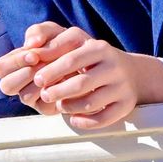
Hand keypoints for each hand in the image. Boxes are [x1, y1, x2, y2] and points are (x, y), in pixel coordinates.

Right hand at [0, 21, 68, 109]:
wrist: (86, 60)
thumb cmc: (63, 43)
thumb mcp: (51, 32)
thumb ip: (38, 31)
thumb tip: (30, 44)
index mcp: (13, 65)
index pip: (0, 68)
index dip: (15, 62)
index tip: (33, 55)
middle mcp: (18, 83)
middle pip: (7, 85)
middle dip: (26, 73)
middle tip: (43, 65)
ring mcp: (31, 97)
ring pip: (24, 96)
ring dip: (41, 82)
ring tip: (57, 71)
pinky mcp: (46, 108)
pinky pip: (44, 105)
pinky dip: (54, 91)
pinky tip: (65, 81)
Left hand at [0, 24, 162, 128]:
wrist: (132, 72)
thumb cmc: (92, 57)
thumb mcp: (77, 41)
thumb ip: (50, 39)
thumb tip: (30, 49)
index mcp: (99, 48)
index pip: (71, 59)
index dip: (51, 71)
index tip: (36, 79)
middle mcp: (114, 66)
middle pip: (81, 83)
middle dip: (58, 91)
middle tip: (44, 95)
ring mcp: (122, 86)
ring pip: (91, 103)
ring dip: (69, 107)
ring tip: (59, 105)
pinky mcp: (126, 105)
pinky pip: (103, 118)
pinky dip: (85, 121)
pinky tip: (74, 119)